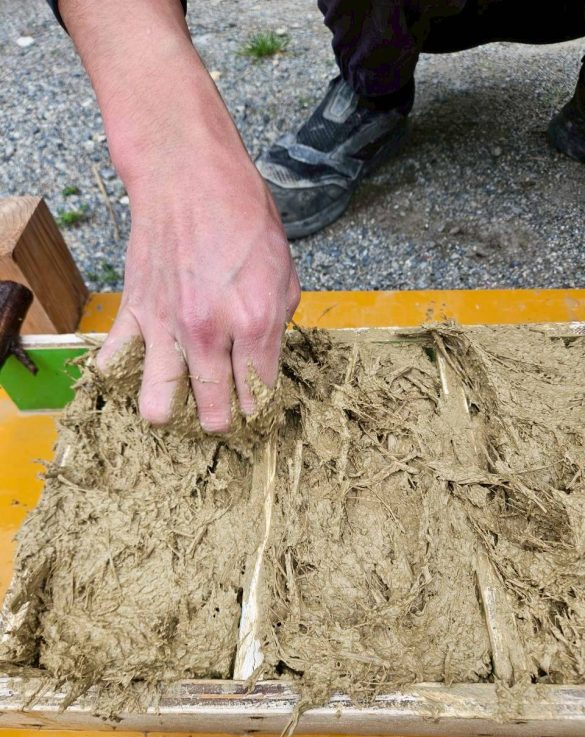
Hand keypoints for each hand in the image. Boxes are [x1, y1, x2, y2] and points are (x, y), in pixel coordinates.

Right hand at [96, 152, 299, 431]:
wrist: (187, 175)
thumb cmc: (242, 214)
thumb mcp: (285, 269)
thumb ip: (279, 321)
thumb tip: (266, 354)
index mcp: (256, 321)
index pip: (259, 395)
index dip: (261, 410)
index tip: (257, 410)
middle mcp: (210, 333)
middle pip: (213, 412)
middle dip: (222, 421)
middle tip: (225, 413)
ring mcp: (167, 326)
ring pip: (159, 405)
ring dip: (173, 414)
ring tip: (182, 404)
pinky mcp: (134, 312)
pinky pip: (116, 364)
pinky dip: (123, 378)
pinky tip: (139, 375)